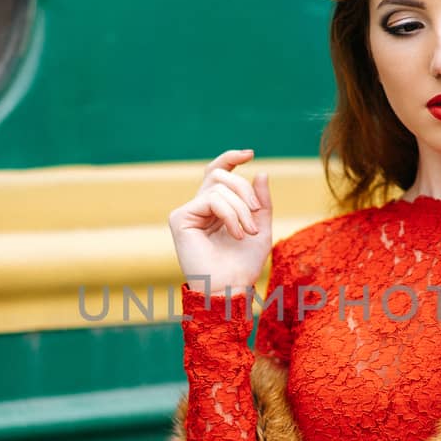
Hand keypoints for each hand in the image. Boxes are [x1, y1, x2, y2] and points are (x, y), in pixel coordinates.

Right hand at [168, 148, 272, 297]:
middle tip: (256, 212)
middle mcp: (199, 207)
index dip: (230, 158)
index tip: (250, 154)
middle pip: (220, 175)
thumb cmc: (244, 264)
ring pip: (219, 187)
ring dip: (241, 209)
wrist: (230, 287)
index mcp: (215, 207)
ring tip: (247, 232)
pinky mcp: (180, 219)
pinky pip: (211, 199)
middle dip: (244, 190)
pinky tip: (235, 234)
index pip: (218, 173)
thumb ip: (261, 202)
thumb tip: (260, 172)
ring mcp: (187, 213)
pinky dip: (230, 214)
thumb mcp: (261, 228)